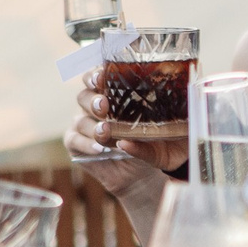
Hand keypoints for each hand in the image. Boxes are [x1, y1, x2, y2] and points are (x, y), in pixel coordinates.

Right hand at [67, 78, 185, 170]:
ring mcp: (85, 125)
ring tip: (106, 131)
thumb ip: (172, 115)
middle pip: (84, 96)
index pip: (98, 77)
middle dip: (93, 100)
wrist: (146, 172)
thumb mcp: (172, 128)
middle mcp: (96, 107)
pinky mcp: (78, 144)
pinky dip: (85, 143)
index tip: (101, 77)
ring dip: (92, 125)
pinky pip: (73, 140)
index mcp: (115, 94)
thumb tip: (174, 103)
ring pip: (80, 119)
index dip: (95, 75)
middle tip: (105, 106)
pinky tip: (99, 148)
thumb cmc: (158, 142)